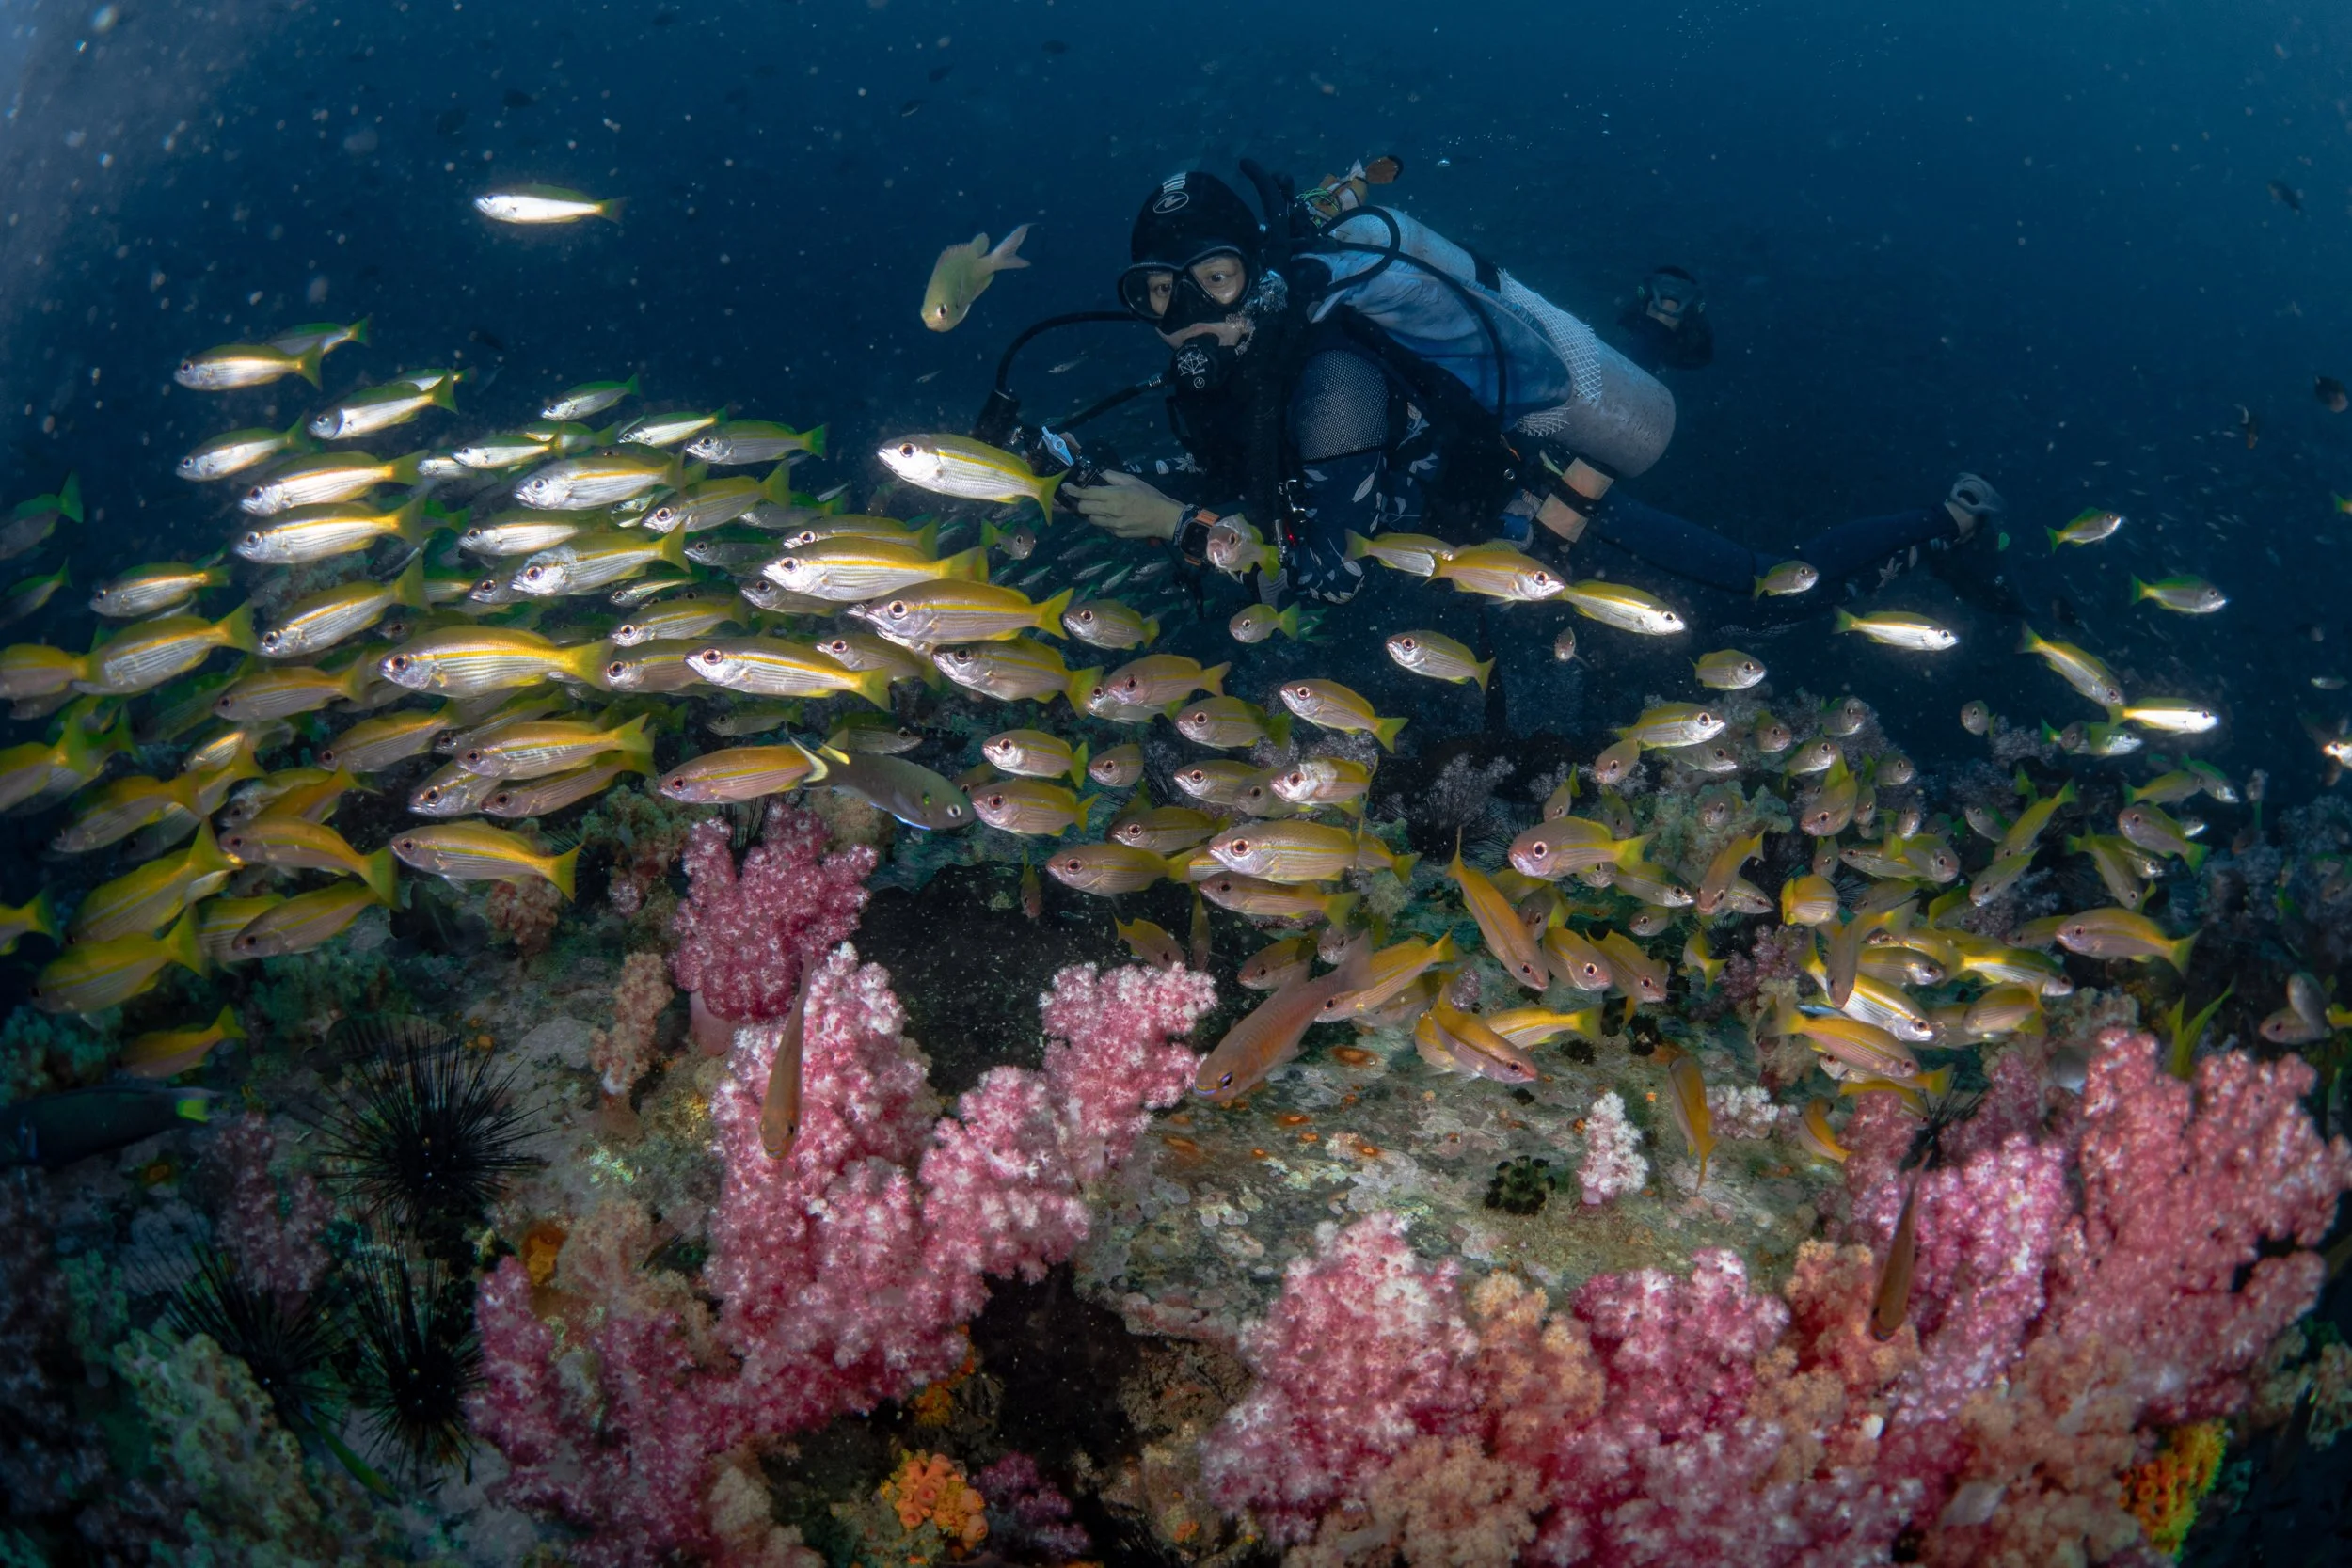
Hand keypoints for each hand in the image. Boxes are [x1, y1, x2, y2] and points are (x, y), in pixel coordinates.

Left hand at [1065, 470, 1182, 541]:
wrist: (1164, 518)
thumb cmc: (1150, 496)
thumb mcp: (1132, 480)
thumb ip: (1113, 477)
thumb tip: (1100, 474)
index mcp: (1114, 495)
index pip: (1086, 493)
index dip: (1073, 490)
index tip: (1066, 487)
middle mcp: (1110, 511)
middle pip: (1084, 509)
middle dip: (1080, 503)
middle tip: (1084, 498)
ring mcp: (1113, 525)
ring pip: (1091, 520)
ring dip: (1091, 513)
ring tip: (1099, 507)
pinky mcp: (1117, 534)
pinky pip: (1103, 527)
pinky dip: (1103, 521)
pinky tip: (1112, 516)